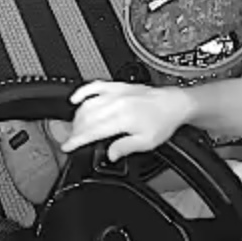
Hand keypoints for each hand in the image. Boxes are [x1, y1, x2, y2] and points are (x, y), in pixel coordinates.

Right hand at [58, 81, 192, 160]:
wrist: (173, 104)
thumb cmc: (163, 122)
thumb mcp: (147, 142)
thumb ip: (125, 147)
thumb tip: (110, 155)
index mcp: (123, 119)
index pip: (92, 131)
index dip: (77, 140)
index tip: (67, 146)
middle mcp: (117, 104)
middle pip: (86, 118)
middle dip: (74, 130)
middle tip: (70, 140)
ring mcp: (115, 93)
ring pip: (87, 103)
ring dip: (77, 116)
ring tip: (74, 127)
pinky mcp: (117, 86)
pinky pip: (94, 86)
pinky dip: (82, 92)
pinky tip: (75, 99)